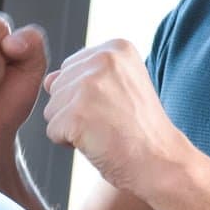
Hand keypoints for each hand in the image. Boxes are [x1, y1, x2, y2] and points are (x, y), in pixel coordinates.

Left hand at [41, 40, 187, 203]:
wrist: (160, 162)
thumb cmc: (141, 130)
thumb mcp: (120, 87)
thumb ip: (84, 74)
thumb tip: (48, 79)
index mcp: (116, 48)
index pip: (71, 68)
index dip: (87, 96)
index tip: (117, 106)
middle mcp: (102, 59)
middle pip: (57, 87)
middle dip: (76, 110)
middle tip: (111, 122)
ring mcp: (89, 86)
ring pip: (52, 109)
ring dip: (72, 127)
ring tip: (105, 132)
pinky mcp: (77, 113)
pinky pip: (53, 130)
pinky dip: (69, 143)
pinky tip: (97, 143)